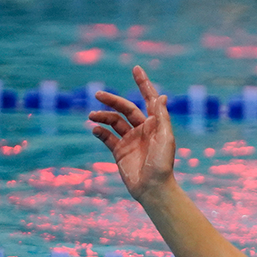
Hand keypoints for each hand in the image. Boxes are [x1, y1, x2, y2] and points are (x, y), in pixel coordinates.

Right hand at [89, 66, 176, 203]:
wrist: (153, 189)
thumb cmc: (163, 163)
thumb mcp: (165, 138)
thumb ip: (161, 117)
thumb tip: (162, 96)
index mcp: (156, 124)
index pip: (149, 99)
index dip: (143, 84)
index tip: (136, 68)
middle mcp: (142, 129)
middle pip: (125, 108)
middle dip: (112, 100)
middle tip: (98, 94)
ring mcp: (130, 139)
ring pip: (113, 121)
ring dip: (102, 116)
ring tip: (92, 115)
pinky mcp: (119, 151)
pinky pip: (107, 137)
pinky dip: (99, 131)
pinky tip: (95, 129)